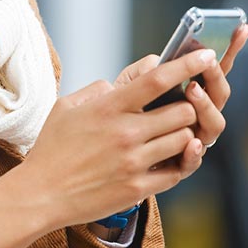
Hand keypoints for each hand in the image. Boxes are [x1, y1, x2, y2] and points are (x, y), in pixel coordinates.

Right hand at [19, 48, 218, 230]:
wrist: (41, 193)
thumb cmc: (52, 147)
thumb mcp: (66, 106)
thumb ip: (98, 89)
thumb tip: (124, 80)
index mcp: (108, 108)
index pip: (156, 80)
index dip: (186, 64)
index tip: (205, 54)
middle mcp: (125, 133)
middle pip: (182, 111)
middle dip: (187, 106)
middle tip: (180, 106)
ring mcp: (133, 162)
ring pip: (184, 140)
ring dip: (184, 134)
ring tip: (170, 133)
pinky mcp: (138, 188)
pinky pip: (177, 171)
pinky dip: (179, 161)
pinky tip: (169, 157)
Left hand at [115, 23, 247, 162]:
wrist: (100, 148)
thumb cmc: (117, 114)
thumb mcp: (126, 86)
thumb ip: (142, 72)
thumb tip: (158, 61)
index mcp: (189, 91)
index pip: (214, 69)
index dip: (231, 49)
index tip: (241, 28)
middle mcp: (197, 114)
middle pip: (220, 94)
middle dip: (216, 76)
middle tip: (207, 62)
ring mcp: (191, 137)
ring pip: (214, 124)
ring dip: (206, 106)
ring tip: (192, 89)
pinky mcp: (178, 163)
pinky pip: (192, 160)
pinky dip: (194, 152)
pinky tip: (191, 141)